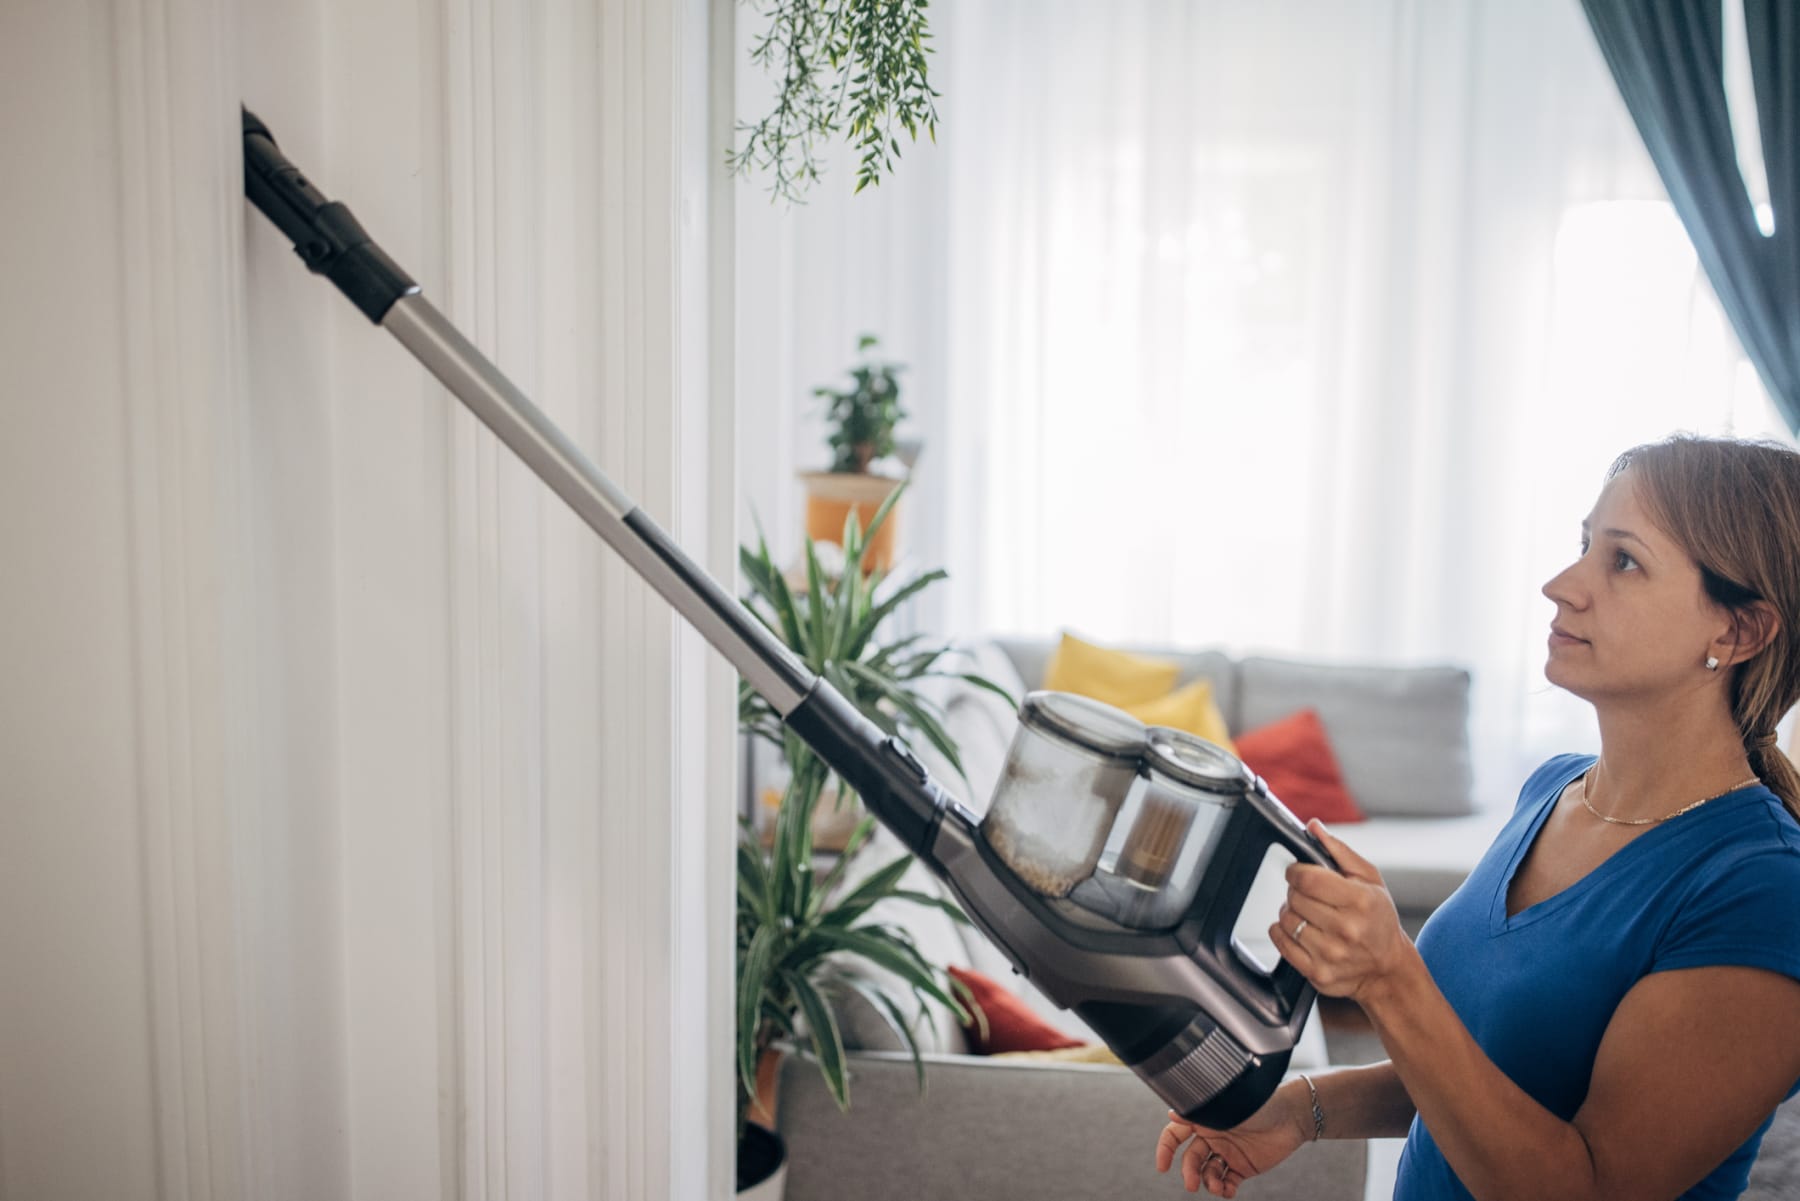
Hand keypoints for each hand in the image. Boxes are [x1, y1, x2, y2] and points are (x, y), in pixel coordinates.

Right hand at [1154, 1086, 1309, 1196]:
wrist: (1292, 1115)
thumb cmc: (1257, 1103)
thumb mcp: (1225, 1106)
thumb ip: (1199, 1112)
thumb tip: (1171, 1114)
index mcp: (1203, 1119)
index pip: (1175, 1134)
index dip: (1165, 1149)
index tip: (1162, 1167)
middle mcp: (1212, 1136)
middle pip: (1191, 1158)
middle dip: (1189, 1173)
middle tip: (1192, 1186)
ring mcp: (1228, 1152)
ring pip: (1208, 1173)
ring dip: (1208, 1183)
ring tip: (1218, 1189)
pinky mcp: (1244, 1166)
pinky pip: (1228, 1182)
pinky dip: (1226, 1190)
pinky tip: (1229, 1192)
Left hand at [1270, 820, 1412, 1004]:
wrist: (1388, 969)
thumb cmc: (1379, 920)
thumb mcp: (1370, 880)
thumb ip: (1339, 851)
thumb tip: (1314, 827)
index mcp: (1360, 901)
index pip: (1308, 878)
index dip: (1296, 871)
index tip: (1298, 872)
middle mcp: (1346, 929)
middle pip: (1295, 897)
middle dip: (1296, 891)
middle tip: (1310, 896)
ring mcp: (1330, 953)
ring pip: (1286, 919)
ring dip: (1291, 912)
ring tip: (1309, 914)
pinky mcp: (1317, 973)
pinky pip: (1281, 942)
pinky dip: (1282, 932)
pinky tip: (1300, 930)